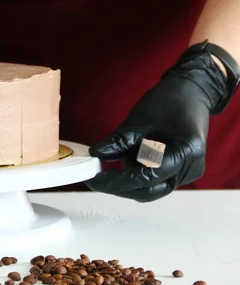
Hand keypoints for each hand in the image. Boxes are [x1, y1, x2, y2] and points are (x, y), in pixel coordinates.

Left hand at [86, 47, 227, 201]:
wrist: (191, 94)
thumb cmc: (169, 101)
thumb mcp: (140, 118)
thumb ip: (120, 140)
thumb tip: (97, 154)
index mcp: (186, 152)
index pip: (147, 176)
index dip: (118, 181)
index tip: (94, 179)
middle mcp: (190, 168)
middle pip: (149, 191)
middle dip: (119, 186)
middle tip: (94, 178)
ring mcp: (187, 173)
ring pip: (150, 189)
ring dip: (127, 180)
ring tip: (112, 162)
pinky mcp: (179, 173)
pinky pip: (153, 182)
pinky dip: (135, 174)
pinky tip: (124, 160)